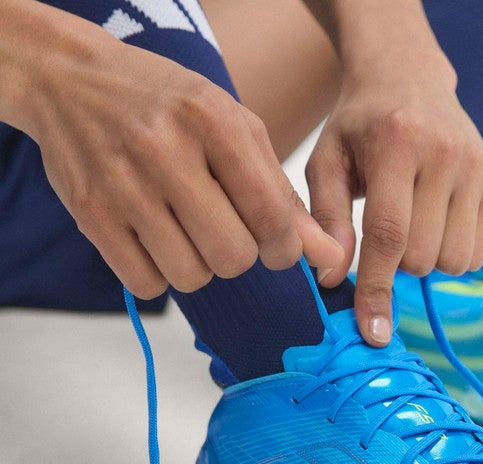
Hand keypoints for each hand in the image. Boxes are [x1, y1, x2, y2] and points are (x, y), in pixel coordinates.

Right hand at [11, 8, 342, 297]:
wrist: (71, 79)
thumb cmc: (170, 107)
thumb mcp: (234, 129)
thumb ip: (282, 195)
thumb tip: (328, 256)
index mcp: (213, 122)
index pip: (270, 216)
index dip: (284, 248)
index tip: (277, 247)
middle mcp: (165, 151)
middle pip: (232, 257)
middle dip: (239, 257)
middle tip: (224, 232)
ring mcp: (122, 185)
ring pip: (190, 276)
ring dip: (198, 267)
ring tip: (186, 232)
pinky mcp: (90, 214)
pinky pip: (146, 283)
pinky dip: (159, 274)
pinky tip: (155, 241)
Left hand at [305, 51, 482, 345]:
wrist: (407, 78)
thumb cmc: (358, 128)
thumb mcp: (326, 163)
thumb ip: (326, 221)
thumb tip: (331, 280)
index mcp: (398, 143)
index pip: (389, 234)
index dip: (377, 289)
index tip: (373, 333)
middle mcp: (447, 153)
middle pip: (422, 257)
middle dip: (397, 264)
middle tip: (384, 230)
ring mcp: (478, 167)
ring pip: (455, 262)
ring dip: (426, 260)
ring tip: (411, 223)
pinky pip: (478, 252)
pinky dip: (451, 252)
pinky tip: (434, 221)